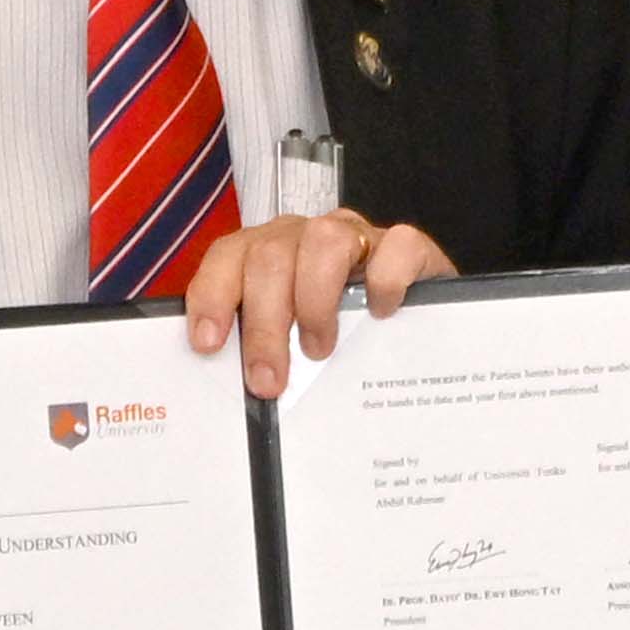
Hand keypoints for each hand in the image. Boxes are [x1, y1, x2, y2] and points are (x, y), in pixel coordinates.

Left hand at [179, 211, 450, 398]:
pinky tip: (382, 313)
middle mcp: (308, 238)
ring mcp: (358, 236)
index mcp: (270, 253)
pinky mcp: (408, 247)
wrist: (420, 325)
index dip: (213, 295)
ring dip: (315, 301)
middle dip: (264, 324)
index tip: (209, 344)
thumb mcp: (292, 341)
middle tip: (269, 380)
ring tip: (319, 349)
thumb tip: (236, 392)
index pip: (228, 255)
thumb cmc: (345, 337)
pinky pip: (395, 246)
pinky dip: (385, 281)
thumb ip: (262, 350)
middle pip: (270, 257)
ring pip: (324, 241)